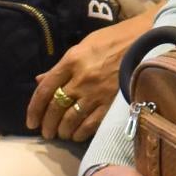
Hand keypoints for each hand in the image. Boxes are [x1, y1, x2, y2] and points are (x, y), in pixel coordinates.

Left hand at [26, 12, 157, 141]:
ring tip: (61, 134)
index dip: (34, 109)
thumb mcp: (82, 46)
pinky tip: (77, 135)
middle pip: (55, 108)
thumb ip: (61, 66)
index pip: (44, 90)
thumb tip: (41, 81)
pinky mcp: (111, 102)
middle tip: (46, 132)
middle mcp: (81, 78)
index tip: (30, 122)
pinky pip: (90, 124)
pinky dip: (80, 133)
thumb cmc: (112, 40)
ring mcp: (97, 92)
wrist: (144, 41)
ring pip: (70, 119)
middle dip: (47, 124)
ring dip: (62, 131)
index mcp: (71, 61)